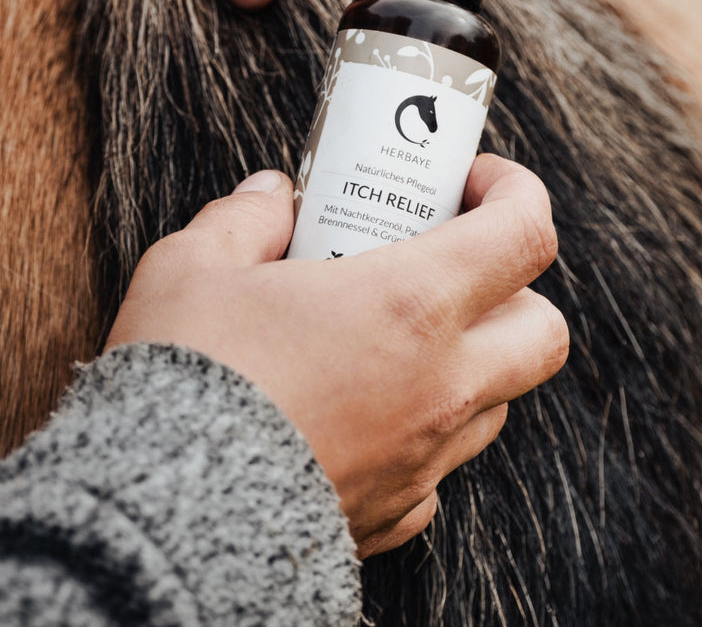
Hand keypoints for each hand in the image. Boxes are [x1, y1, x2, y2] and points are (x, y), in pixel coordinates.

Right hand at [105, 155, 564, 555]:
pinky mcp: (397, 514)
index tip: (472, 181)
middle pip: (544, 330)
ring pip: (499, 401)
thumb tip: (273, 196)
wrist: (157, 521)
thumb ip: (243, 219)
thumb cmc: (181, 380)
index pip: (526, 234)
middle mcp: (440, 385)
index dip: (516, 191)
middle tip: (453, 266)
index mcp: (410, 305)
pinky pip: (438, 468)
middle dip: (518, 289)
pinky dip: (419, 434)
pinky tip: (360, 413)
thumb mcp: (191, 268)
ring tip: (396, 339)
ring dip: (471, 362)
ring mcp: (425, 459)